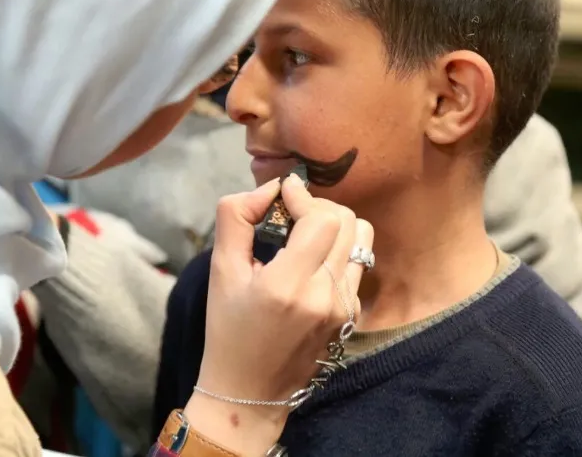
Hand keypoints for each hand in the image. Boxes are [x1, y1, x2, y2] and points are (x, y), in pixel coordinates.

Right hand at [185, 174, 372, 454]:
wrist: (250, 392)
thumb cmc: (228, 330)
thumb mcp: (220, 271)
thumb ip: (236, 218)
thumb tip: (269, 189)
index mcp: (288, 285)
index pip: (321, 219)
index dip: (303, 196)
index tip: (284, 191)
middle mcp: (325, 296)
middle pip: (347, 222)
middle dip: (318, 206)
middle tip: (292, 211)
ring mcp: (344, 308)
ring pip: (361, 240)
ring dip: (335, 225)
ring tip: (307, 232)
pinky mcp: (352, 316)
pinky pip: (357, 265)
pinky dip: (338, 251)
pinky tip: (312, 262)